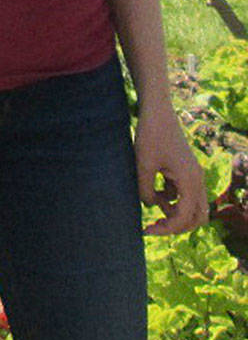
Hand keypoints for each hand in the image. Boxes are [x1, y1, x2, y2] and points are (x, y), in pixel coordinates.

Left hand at [135, 100, 207, 235]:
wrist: (157, 110)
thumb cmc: (150, 134)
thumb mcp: (143, 164)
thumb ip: (145, 190)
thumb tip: (150, 206)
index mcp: (190, 181)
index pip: (184, 217)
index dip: (167, 229)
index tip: (147, 230)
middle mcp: (197, 180)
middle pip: (197, 217)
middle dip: (177, 226)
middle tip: (153, 227)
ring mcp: (193, 175)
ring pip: (192, 206)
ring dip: (175, 213)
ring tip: (152, 207)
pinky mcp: (186, 170)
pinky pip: (184, 194)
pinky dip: (172, 199)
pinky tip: (154, 192)